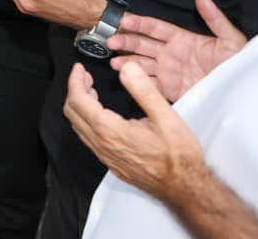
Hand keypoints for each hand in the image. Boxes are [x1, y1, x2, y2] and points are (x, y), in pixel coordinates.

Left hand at [63, 60, 206, 198]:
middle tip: (86, 78)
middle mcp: (101, 144)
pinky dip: (86, 120)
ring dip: (80, 106)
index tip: (80, 68)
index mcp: (110, 130)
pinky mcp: (111, 164)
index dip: (75, 80)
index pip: (78, 100)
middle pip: (72, 113)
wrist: (185, 188)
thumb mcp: (166, 118)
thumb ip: (144, 91)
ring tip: (92, 92)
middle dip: (75, 90)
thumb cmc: (178, 155)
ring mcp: (104, 156)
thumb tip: (127, 68)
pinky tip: (101, 115)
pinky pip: (87, 139)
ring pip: (78, 126)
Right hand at [107, 0, 246, 101]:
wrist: (241, 93)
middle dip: (124, 41)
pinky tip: (125, 77)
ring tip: (114, 62)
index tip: (123, 20)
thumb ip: (214, 18)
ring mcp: (167, 72)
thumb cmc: (237, 64)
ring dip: (126, 61)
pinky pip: (149, 84)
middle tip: (110, 41)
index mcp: (181, 39)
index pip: (154, 27)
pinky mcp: (169, 90)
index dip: (138, 23)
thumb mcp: (230, 40)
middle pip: (141, 44)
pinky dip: (136, 81)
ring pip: (140, 64)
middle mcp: (169, 54)